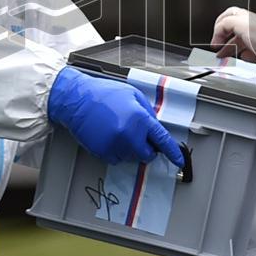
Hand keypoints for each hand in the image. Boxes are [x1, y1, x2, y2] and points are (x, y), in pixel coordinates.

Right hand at [47, 67, 184, 166]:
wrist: (77, 99)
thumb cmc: (103, 94)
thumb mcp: (132, 95)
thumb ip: (147, 113)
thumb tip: (155, 128)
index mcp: (140, 118)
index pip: (162, 140)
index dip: (172, 153)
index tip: (179, 161)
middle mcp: (129, 135)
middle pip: (147, 155)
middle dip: (147, 149)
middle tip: (137, 136)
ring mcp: (115, 146)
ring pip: (131, 158)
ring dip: (129, 148)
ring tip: (117, 129)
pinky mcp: (103, 152)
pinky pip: (117, 159)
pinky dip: (116, 151)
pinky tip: (109, 136)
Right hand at [210, 7, 255, 61]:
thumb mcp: (239, 24)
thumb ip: (225, 24)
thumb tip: (217, 32)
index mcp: (245, 17)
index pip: (227, 16)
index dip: (217, 26)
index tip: (215, 37)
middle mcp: (250, 27)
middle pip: (231, 30)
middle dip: (222, 39)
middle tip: (216, 46)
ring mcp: (255, 39)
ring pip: (238, 42)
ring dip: (228, 49)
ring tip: (222, 56)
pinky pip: (248, 53)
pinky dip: (241, 55)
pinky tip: (239, 58)